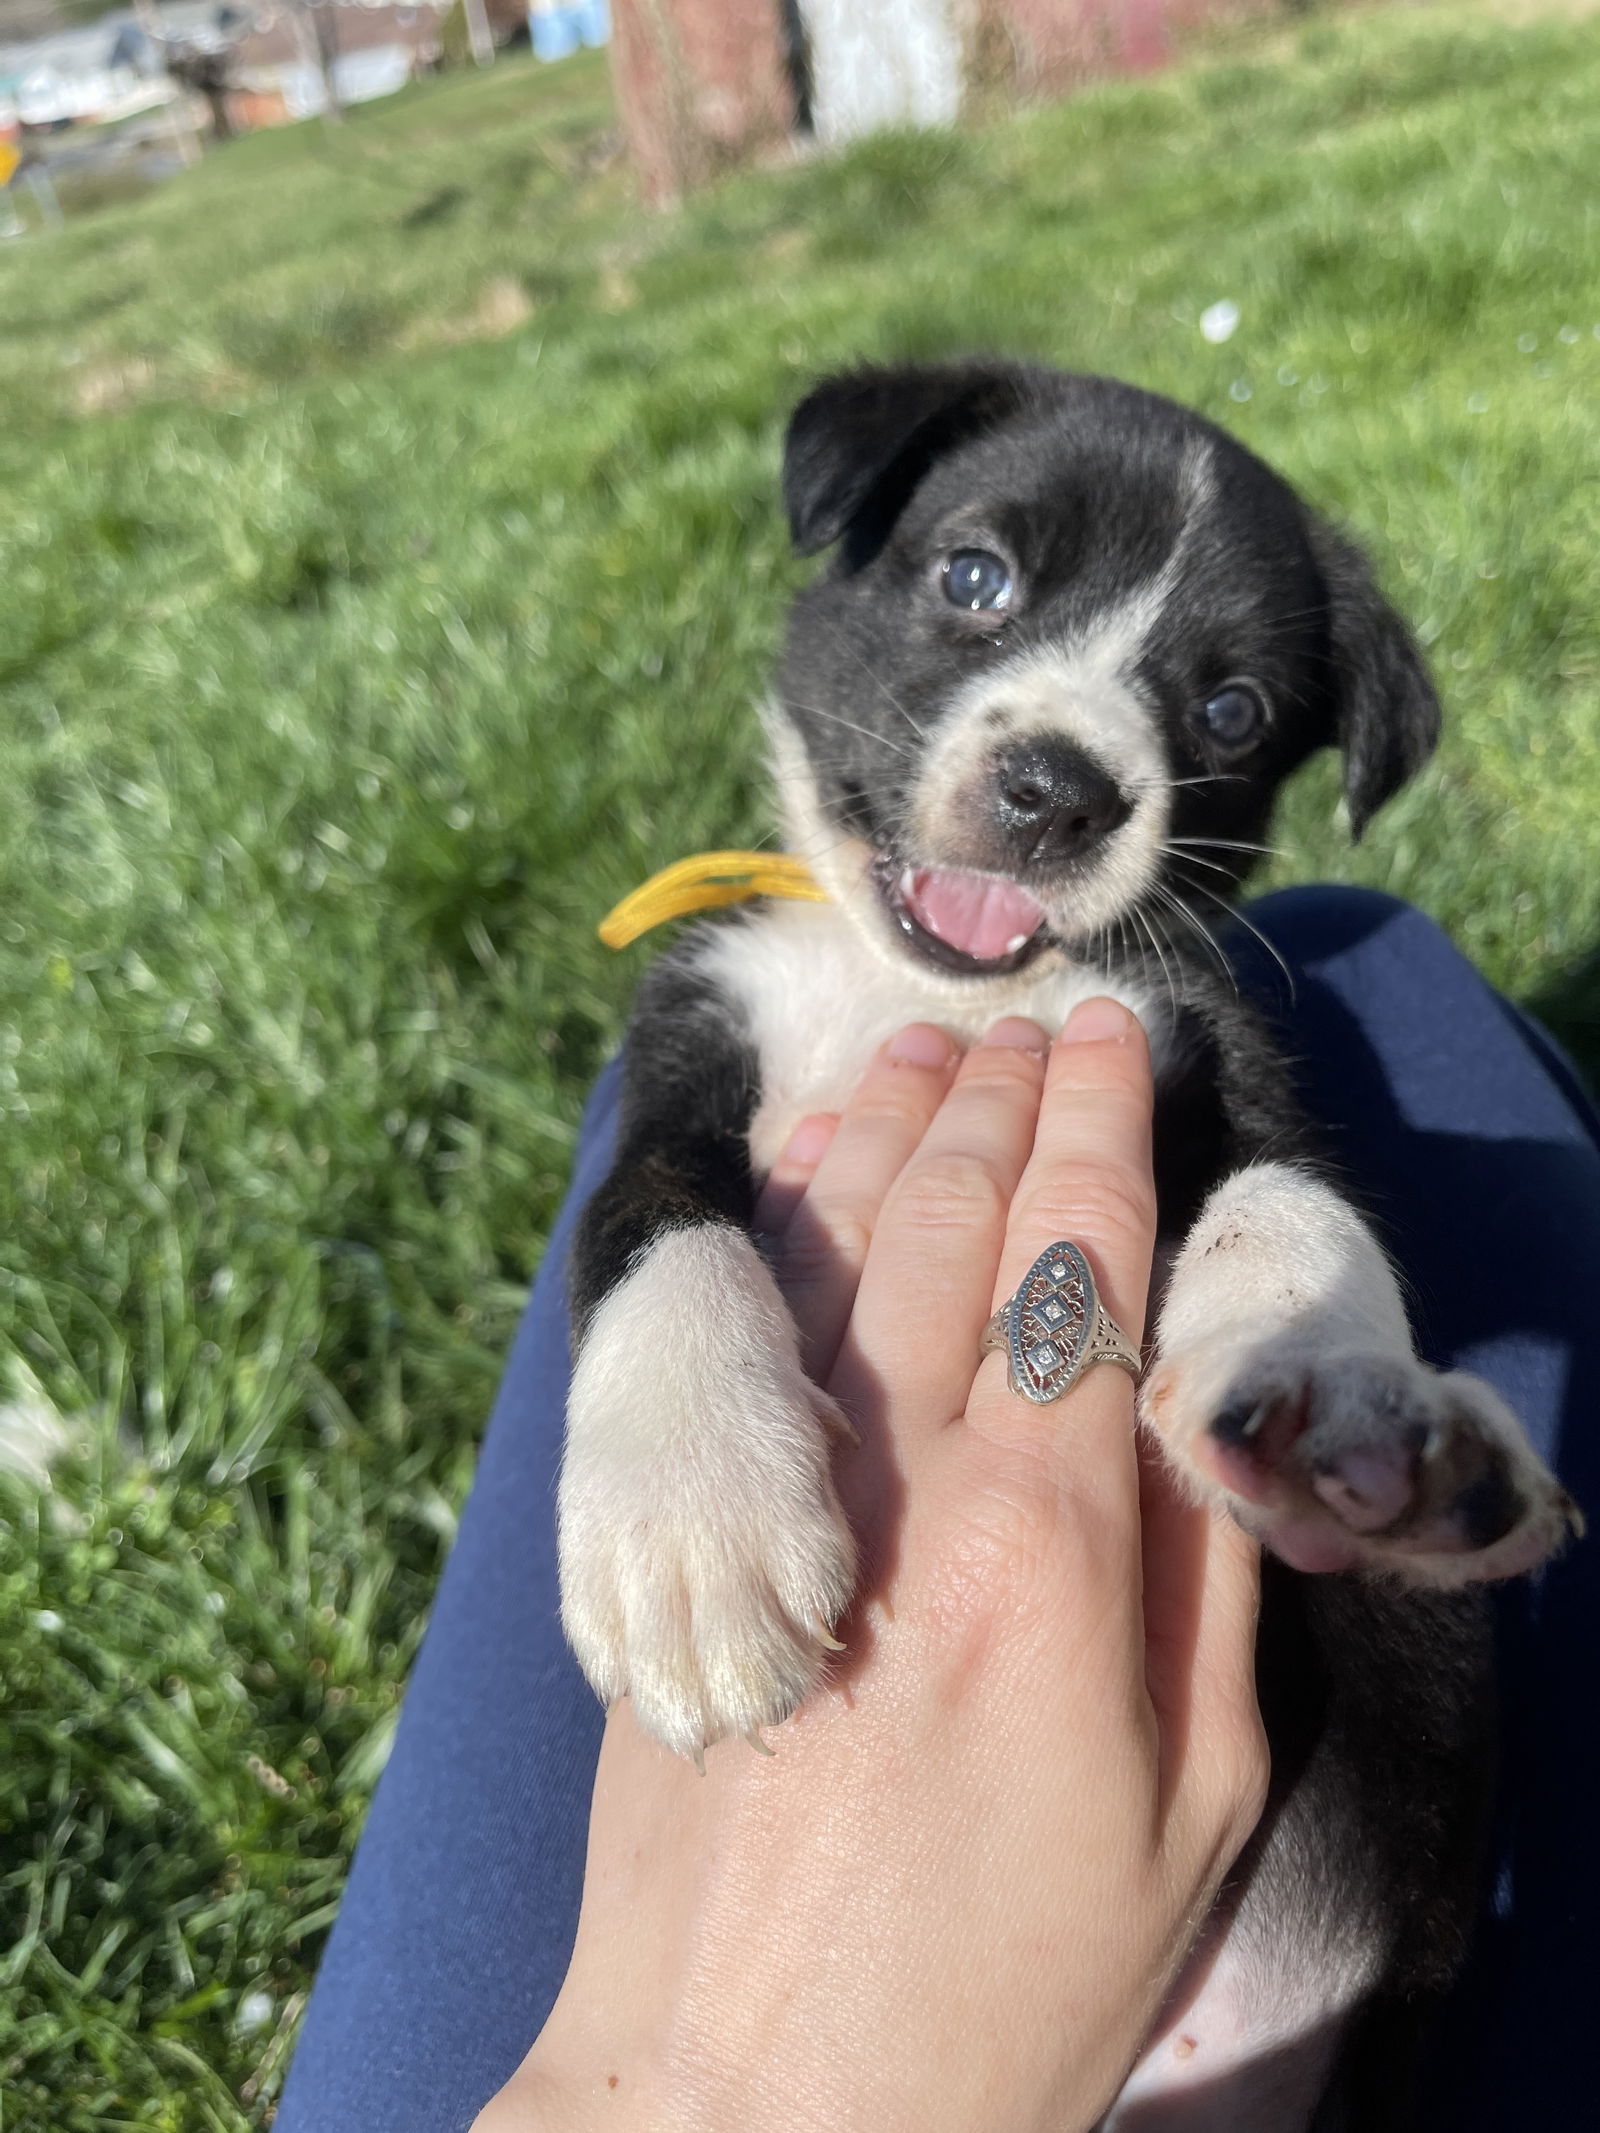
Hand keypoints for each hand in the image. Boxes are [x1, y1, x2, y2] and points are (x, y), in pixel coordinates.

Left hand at [477, 1001, 1266, 2132]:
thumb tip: (1195, 1412)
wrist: (755, 2091)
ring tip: (926, 1046)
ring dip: (888, 1130)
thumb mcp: (1192, 1806)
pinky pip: (752, 1336)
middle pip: (955, 1233)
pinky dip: (790, 1223)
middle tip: (1034, 1023)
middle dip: (1001, 1103)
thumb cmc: (1008, 1975)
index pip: (1079, 1275)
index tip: (1117, 1044)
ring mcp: (784, 1504)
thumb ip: (1205, 1580)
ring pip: (840, 1255)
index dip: (1104, 1138)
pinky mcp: (702, 1539)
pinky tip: (813, 1163)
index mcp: (1048, 1551)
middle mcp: (906, 1491)